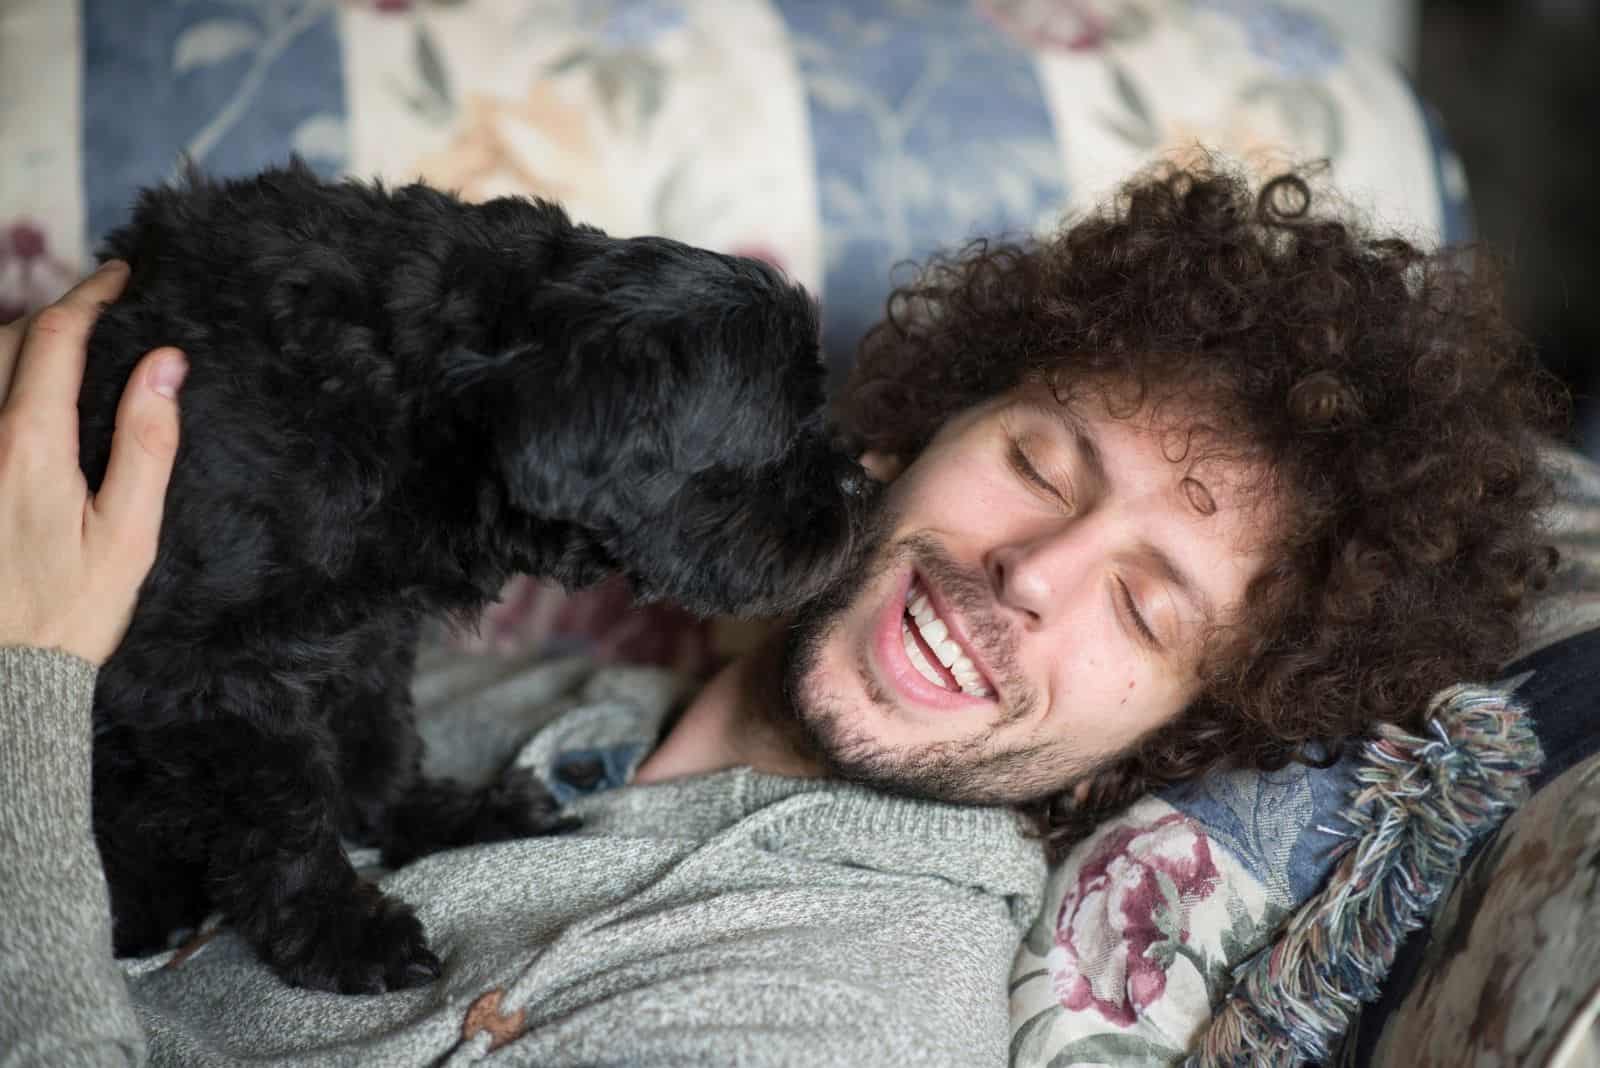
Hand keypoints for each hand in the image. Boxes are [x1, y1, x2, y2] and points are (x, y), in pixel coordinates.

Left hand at [0, 261, 186, 664]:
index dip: (92, 297)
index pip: (56, 339)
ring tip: (65, 345)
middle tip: (100, 310)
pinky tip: (28, 398)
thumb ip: (145, 442)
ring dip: (20, 343)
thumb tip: (165, 363)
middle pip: (8, 339)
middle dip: (55, 311)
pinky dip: (2, 382)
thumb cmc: (75, 608)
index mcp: (31, 445)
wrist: (3, 671)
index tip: (123, 277)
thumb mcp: (129, 533)